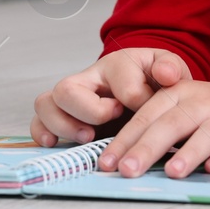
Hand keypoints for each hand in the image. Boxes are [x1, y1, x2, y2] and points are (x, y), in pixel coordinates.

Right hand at [30, 48, 190, 146]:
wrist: (143, 86)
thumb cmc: (153, 80)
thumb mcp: (169, 70)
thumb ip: (171, 68)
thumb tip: (166, 75)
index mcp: (117, 64)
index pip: (120, 81)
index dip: (135, 99)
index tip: (145, 109)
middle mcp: (88, 78)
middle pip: (68, 88)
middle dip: (89, 111)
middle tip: (111, 120)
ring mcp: (72, 97)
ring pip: (46, 103)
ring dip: (63, 124)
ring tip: (87, 138)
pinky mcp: (63, 115)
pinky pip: (38, 120)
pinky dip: (42, 132)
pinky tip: (54, 144)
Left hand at [97, 80, 209, 178]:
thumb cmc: (204, 113)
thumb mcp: (177, 108)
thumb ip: (151, 128)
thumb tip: (117, 161)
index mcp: (177, 94)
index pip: (146, 116)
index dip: (125, 140)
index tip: (107, 163)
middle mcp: (201, 103)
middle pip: (172, 124)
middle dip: (148, 147)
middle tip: (128, 170)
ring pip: (207, 134)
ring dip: (189, 153)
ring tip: (172, 173)